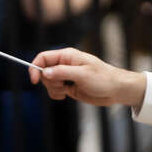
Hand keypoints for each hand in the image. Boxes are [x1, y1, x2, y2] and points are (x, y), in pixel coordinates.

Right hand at [30, 47, 144, 108]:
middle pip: (43, 72)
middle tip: (63, 85)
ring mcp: (66, 76)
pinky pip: (54, 90)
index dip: (35, 67)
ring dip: (53, 89)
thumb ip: (63, 72)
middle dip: (48, 81)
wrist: (116, 90)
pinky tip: (66, 95)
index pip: (43, 58)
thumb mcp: (83, 74)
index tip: (34, 80)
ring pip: (48, 82)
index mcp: (67, 56)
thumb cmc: (104, 79)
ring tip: (67, 90)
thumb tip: (44, 72)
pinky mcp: (69, 86)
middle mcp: (64, 64)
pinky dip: (56, 94)